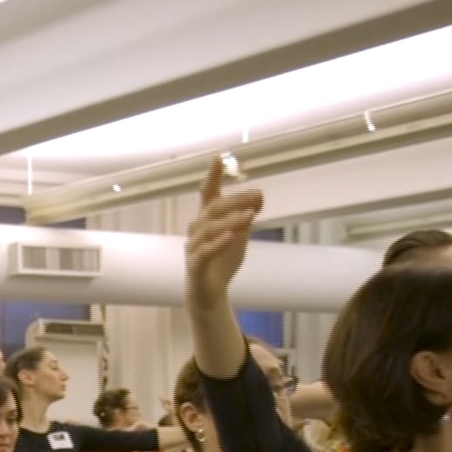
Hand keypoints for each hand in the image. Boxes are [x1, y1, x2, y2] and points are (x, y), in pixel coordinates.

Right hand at [185, 157, 263, 307]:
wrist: (209, 294)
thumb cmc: (221, 262)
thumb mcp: (238, 235)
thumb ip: (245, 217)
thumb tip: (258, 197)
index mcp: (207, 220)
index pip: (208, 194)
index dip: (212, 177)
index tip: (218, 158)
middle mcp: (196, 230)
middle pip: (213, 209)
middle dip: (235, 200)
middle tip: (257, 195)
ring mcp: (193, 248)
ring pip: (209, 229)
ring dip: (231, 220)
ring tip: (250, 215)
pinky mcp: (195, 266)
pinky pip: (205, 252)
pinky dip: (219, 243)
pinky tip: (232, 236)